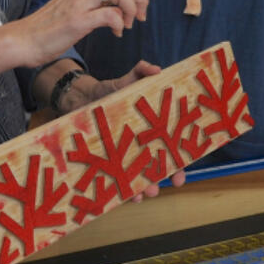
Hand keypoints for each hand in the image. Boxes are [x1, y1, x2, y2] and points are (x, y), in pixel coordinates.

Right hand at [6, 0, 161, 67]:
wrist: (22, 41)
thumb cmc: (47, 30)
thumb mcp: (72, 10)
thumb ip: (91, 3)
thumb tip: (113, 7)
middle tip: (141, 17)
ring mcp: (80, 3)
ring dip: (132, 10)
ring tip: (128, 26)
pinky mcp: (78, 20)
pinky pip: (111, 15)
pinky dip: (120, 24)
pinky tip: (118, 33)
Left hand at [52, 60, 184, 201]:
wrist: (82, 98)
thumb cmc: (111, 90)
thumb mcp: (128, 79)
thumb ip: (141, 71)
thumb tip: (157, 69)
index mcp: (154, 129)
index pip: (172, 149)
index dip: (179, 164)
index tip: (180, 178)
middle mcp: (142, 144)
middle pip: (157, 168)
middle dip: (160, 180)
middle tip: (159, 188)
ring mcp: (126, 153)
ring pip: (138, 176)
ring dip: (142, 188)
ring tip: (142, 195)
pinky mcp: (108, 157)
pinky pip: (117, 177)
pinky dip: (121, 188)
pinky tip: (123, 195)